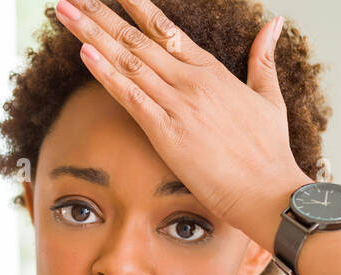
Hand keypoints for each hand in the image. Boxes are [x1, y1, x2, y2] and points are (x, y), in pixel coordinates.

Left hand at [53, 0, 311, 240]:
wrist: (268, 190)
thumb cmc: (269, 152)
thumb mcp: (269, 97)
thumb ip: (264, 58)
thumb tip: (274, 22)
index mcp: (211, 70)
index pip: (165, 29)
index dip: (135, 6)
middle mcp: (191, 80)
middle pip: (136, 38)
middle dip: (100, 14)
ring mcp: (178, 104)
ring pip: (127, 61)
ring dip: (91, 35)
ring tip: (65, 12)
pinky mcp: (167, 132)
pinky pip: (131, 97)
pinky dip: (106, 74)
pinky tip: (83, 53)